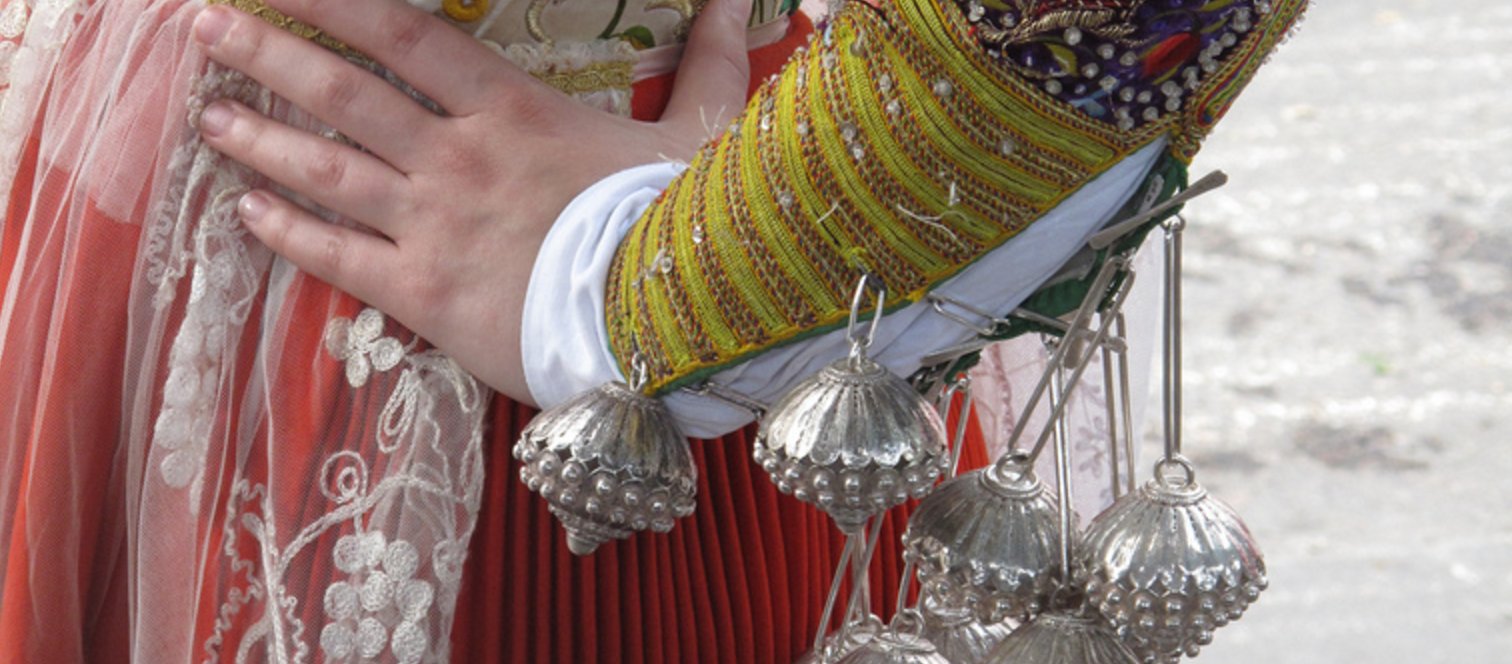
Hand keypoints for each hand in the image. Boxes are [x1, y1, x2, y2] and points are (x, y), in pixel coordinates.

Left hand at [192, 0, 753, 403]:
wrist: (669, 325)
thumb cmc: (683, 223)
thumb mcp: (704, 130)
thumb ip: (714, 59)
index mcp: (513, 109)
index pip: (405, 35)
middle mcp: (458, 158)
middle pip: (344, 93)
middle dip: (266, 53)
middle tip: (203, 26)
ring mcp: (435, 227)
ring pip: (327, 171)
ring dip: (261, 138)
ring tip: (209, 115)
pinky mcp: (425, 294)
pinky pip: (340, 258)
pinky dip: (289, 234)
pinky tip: (246, 213)